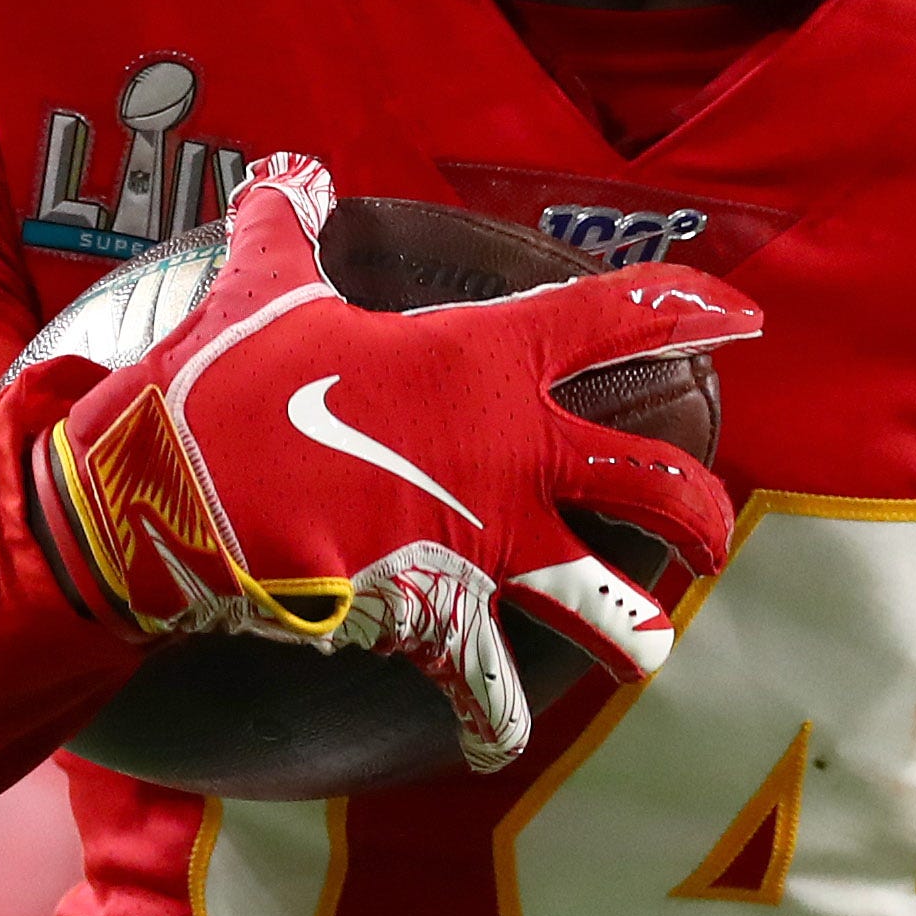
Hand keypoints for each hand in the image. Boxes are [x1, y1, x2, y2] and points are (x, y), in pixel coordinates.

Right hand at [29, 156, 757, 767]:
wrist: (173, 492)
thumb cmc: (227, 380)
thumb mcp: (262, 289)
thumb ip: (290, 228)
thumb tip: (285, 172)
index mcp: (486, 362)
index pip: (615, 318)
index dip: (689, 311)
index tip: (742, 320)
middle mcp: (510, 455)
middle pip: (653, 482)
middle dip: (699, 511)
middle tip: (713, 531)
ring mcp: (481, 544)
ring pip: (604, 603)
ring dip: (633, 635)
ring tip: (648, 651)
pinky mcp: (435, 621)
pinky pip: (488, 688)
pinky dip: (494, 722)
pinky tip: (496, 743)